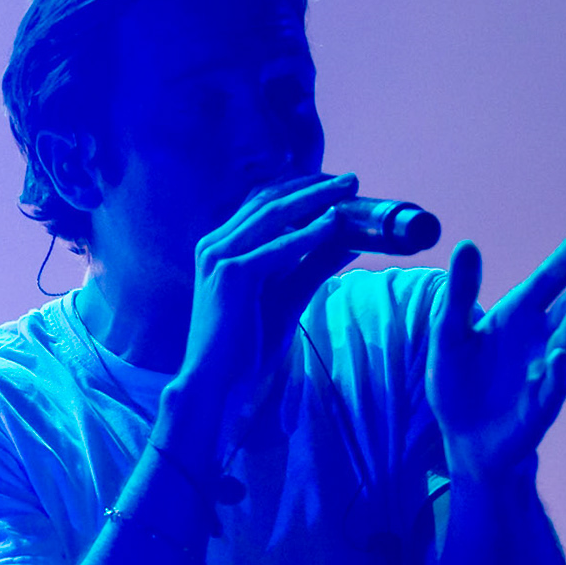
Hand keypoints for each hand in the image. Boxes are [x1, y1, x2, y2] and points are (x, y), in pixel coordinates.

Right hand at [166, 172, 359, 461]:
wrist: (216, 384)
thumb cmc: (246, 346)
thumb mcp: (288, 297)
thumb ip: (313, 266)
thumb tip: (349, 240)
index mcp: (222, 246)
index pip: (264, 203)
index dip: (302, 188)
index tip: (337, 185)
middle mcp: (215, 244)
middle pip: (269, 200)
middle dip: (313, 186)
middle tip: (350, 179)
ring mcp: (219, 257)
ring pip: (273, 215)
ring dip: (314, 200)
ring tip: (348, 191)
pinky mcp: (230, 275)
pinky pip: (276, 247)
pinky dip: (307, 235)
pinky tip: (333, 224)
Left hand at [430, 230, 565, 482]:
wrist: (464, 438)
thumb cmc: (459, 383)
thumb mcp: (450, 334)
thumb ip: (459, 293)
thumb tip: (466, 244)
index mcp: (516, 318)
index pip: (546, 283)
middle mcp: (538, 341)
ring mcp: (543, 373)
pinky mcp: (539, 406)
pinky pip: (551, 388)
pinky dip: (555, 373)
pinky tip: (557, 356)